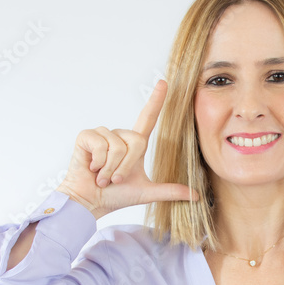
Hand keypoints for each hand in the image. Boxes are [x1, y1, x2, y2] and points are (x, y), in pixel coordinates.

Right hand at [56, 79, 199, 218]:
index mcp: (134, 144)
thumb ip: (170, 191)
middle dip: (126, 166)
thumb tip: (196, 196)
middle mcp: (119, 135)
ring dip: (111, 168)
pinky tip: (92, 168)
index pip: (148, 118)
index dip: (156, 100)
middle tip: (115, 179)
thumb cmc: (115, 196)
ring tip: (103, 176)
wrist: (90, 202)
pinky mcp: (86, 136)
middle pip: (137, 141)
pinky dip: (99, 163)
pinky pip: (101, 145)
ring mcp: (102, 134)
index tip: (164, 82)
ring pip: (118, 146)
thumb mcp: (146, 192)